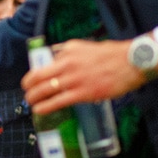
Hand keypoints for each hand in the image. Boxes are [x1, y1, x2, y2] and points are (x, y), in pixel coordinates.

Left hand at [22, 39, 147, 115]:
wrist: (131, 62)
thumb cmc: (111, 55)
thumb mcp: (84, 46)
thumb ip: (67, 52)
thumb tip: (54, 58)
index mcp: (67, 53)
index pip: (41, 65)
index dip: (33, 75)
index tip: (30, 81)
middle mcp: (67, 64)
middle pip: (38, 77)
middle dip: (28, 87)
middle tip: (26, 92)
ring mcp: (74, 79)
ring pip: (45, 90)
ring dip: (34, 98)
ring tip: (30, 102)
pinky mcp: (83, 93)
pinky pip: (58, 101)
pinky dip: (46, 106)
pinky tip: (39, 110)